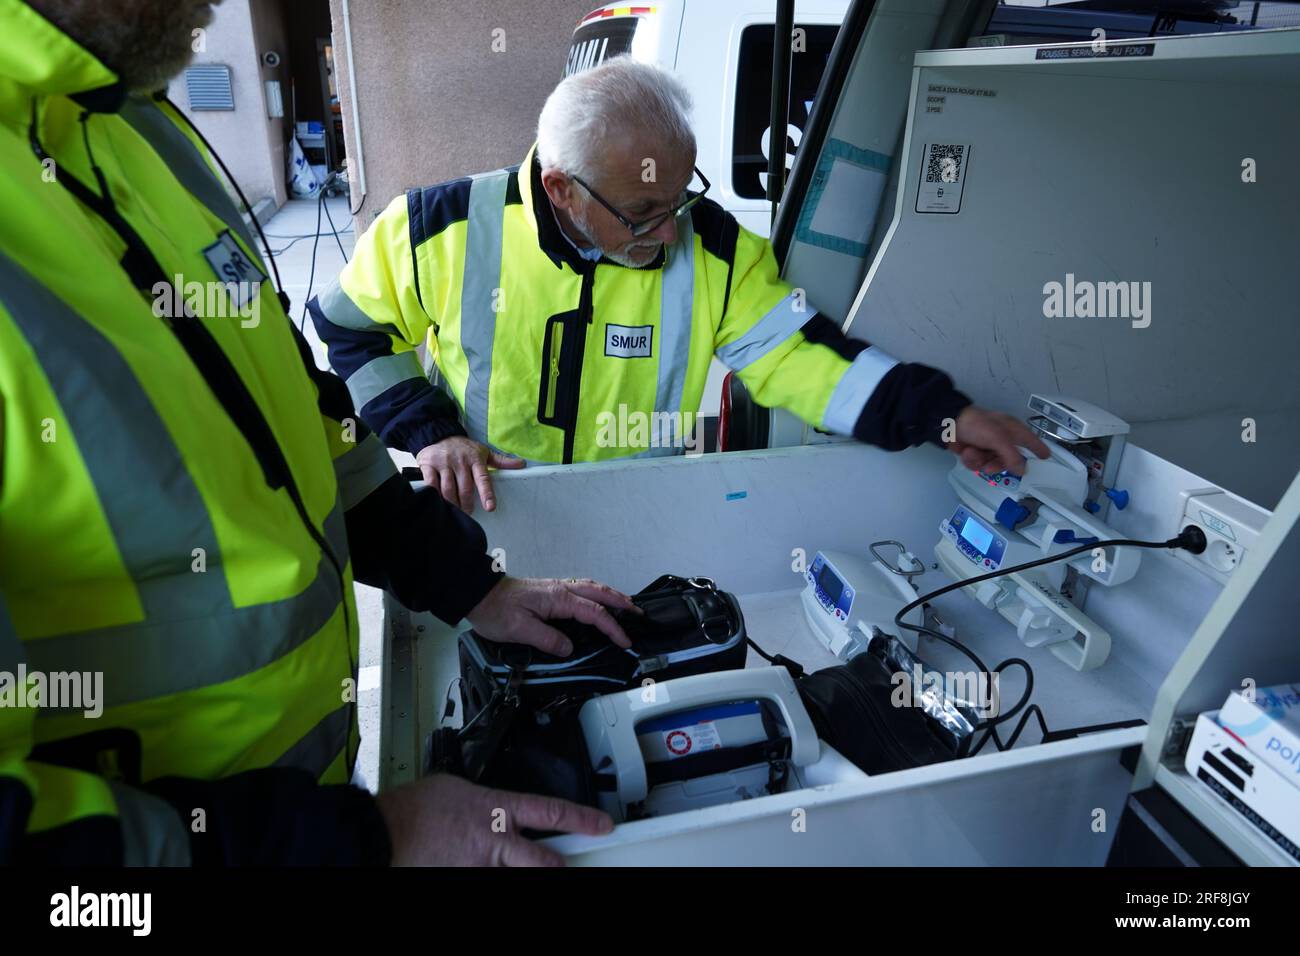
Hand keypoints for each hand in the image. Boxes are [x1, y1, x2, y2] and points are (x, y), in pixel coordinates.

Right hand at [376, 773, 612, 865]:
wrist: (383, 832)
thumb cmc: (415, 808)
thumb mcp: (459, 789)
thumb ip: (486, 800)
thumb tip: (495, 805)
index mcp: (497, 808)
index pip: (551, 811)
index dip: (581, 819)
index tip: (603, 825)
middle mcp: (495, 841)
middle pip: (544, 860)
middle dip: (561, 866)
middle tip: (569, 865)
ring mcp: (481, 866)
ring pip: (519, 876)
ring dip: (521, 871)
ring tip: (514, 863)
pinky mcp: (465, 881)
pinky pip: (488, 883)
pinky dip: (490, 875)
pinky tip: (475, 866)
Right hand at [416, 436, 523, 513]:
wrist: (438, 434)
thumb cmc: (464, 448)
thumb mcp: (484, 452)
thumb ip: (501, 461)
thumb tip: (522, 464)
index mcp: (475, 459)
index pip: (483, 479)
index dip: (486, 494)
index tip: (490, 507)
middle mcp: (460, 461)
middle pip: (465, 488)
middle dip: (467, 504)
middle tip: (468, 512)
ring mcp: (444, 463)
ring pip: (448, 489)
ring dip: (452, 503)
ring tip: (455, 509)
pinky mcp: (429, 465)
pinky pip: (431, 484)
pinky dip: (434, 494)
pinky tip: (438, 501)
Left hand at [467, 576, 637, 654]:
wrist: (477, 593)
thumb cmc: (495, 609)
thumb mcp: (520, 630)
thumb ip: (548, 639)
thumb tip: (569, 648)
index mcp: (558, 599)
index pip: (594, 614)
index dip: (613, 628)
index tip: (625, 641)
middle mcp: (560, 590)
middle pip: (599, 593)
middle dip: (621, 602)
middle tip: (638, 613)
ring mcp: (555, 588)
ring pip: (591, 588)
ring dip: (610, 596)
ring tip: (624, 605)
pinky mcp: (548, 591)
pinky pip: (580, 589)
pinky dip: (596, 594)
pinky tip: (595, 601)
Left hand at [946, 405, 1050, 475]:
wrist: (949, 424)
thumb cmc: (976, 424)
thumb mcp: (998, 438)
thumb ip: (1012, 455)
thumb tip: (1022, 469)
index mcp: (1013, 431)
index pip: (1032, 441)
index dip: (1039, 450)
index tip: (1046, 456)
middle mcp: (1003, 439)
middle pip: (1009, 462)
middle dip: (997, 465)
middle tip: (990, 463)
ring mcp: (988, 447)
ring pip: (992, 465)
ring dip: (981, 461)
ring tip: (974, 451)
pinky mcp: (975, 452)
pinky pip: (978, 465)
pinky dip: (971, 460)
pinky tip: (966, 451)